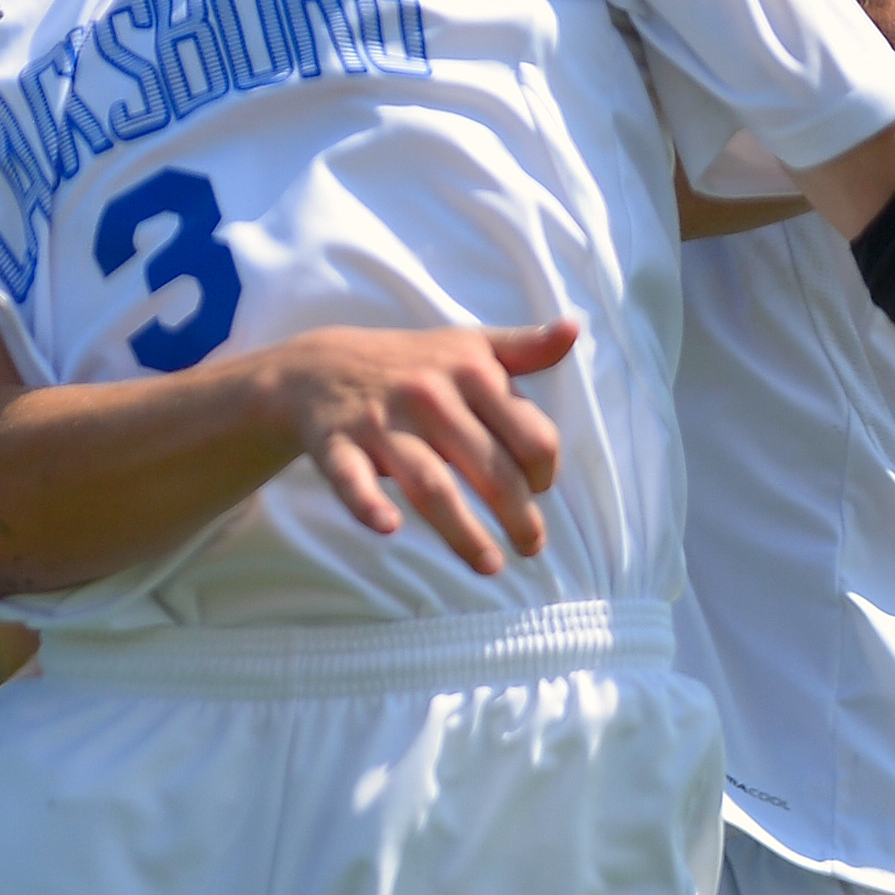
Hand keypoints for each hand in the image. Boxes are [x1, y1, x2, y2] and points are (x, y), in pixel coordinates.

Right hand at [262, 321, 574, 575]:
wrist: (319, 367)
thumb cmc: (412, 364)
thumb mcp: (469, 346)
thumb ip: (524, 347)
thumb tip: (574, 328)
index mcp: (471, 371)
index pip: (532, 436)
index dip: (544, 473)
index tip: (537, 489)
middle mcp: (429, 395)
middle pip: (491, 470)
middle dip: (519, 517)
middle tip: (531, 547)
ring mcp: (382, 422)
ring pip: (431, 485)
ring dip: (463, 533)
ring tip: (490, 566)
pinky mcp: (337, 445)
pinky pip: (352, 479)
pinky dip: (367, 504)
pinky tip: (388, 528)